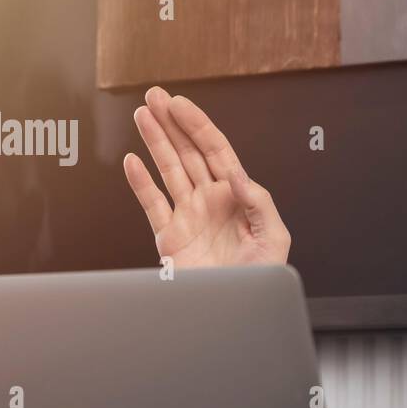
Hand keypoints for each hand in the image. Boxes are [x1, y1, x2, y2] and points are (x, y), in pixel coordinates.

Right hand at [123, 86, 291, 267]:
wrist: (235, 311)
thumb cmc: (260, 279)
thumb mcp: (274, 239)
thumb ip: (259, 203)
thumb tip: (237, 175)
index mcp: (237, 198)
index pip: (216, 152)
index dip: (198, 126)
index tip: (181, 105)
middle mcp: (210, 202)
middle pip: (188, 152)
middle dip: (172, 123)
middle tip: (155, 96)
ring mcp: (188, 216)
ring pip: (168, 169)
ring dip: (155, 141)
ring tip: (142, 114)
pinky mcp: (169, 237)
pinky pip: (152, 204)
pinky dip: (140, 183)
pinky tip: (132, 161)